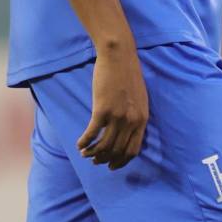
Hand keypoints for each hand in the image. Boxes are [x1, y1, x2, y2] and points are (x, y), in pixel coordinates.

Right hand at [77, 42, 148, 170]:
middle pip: (117, 151)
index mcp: (142, 118)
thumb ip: (135, 114)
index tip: (112, 165)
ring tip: (85, 154)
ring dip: (93, 154)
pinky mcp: (102, 110)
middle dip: (105, 160)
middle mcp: (131, 121)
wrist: (119, 55)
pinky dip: (84, 142)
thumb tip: (127, 131)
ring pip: (104, 146)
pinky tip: (79, 144)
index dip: (121, 161)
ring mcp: (117, 116)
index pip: (133, 150)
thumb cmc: (127, 73)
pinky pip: (92, 134)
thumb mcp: (139, 97)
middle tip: (95, 161)